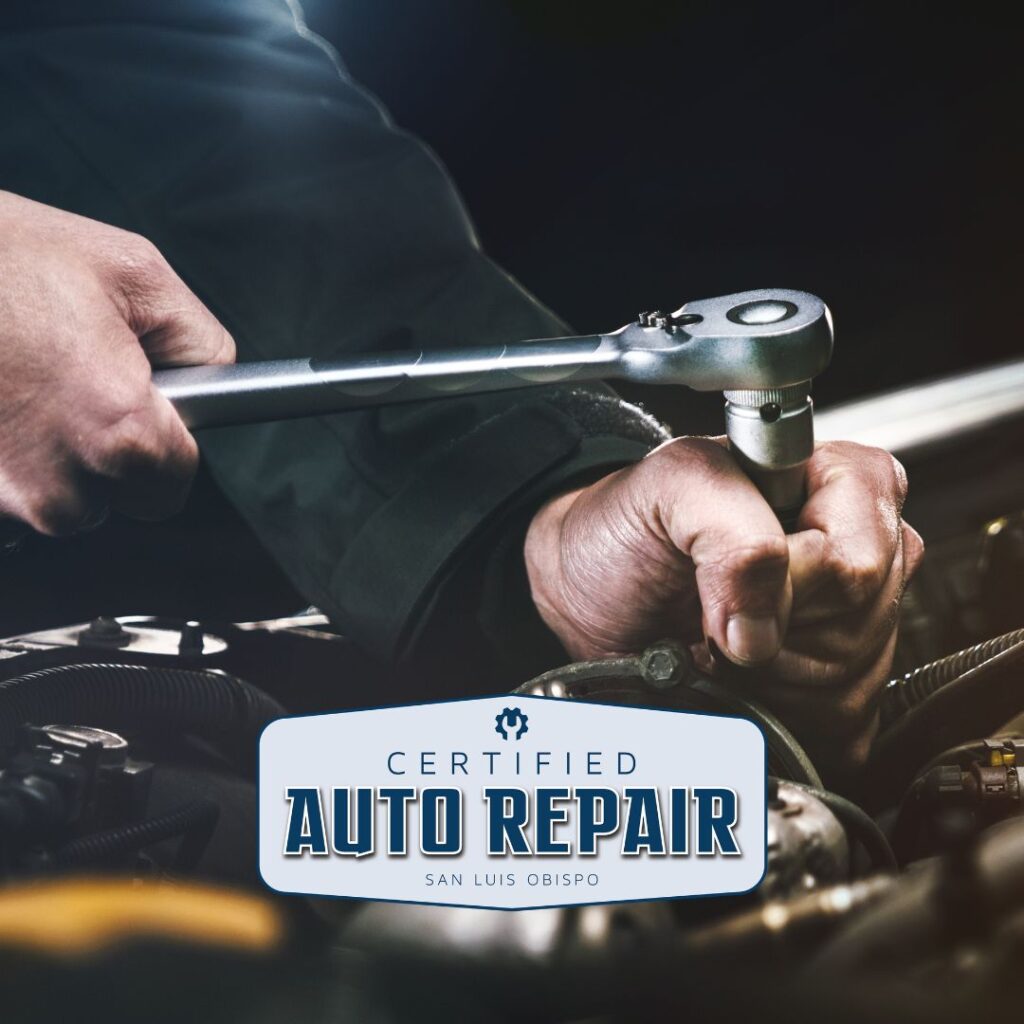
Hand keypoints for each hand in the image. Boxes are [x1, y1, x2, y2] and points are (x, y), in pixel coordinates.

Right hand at [0, 192, 233, 534]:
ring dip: (60, 459)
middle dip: (116, 454)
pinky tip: (1, 403)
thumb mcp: (137, 273)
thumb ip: (202, 341)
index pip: (175, 485)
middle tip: (83, 383)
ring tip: (31, 383)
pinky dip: (11, 457)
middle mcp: (59, 486)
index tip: (148, 407)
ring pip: (63, 503)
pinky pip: (12, 493)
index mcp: (120, 434)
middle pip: (119, 501)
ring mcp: (2, 499)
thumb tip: (219, 382)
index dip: (169, 443)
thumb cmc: (8, 255)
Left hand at [524, 437, 923, 778]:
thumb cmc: (631, 526)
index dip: (792, 579)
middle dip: (774, 628)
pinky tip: (737, 673)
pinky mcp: (840, 684)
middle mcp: (860, 547)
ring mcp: (859, 620)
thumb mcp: (670, 486)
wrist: (594, 590)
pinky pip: (836, 720)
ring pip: (849, 677)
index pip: (858, 556)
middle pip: (859, 620)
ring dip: (767, 672)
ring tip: (718, 636)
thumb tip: (762, 629)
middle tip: (714, 608)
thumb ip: (731, 528)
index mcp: (838, 481)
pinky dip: (771, 707)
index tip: (726, 577)